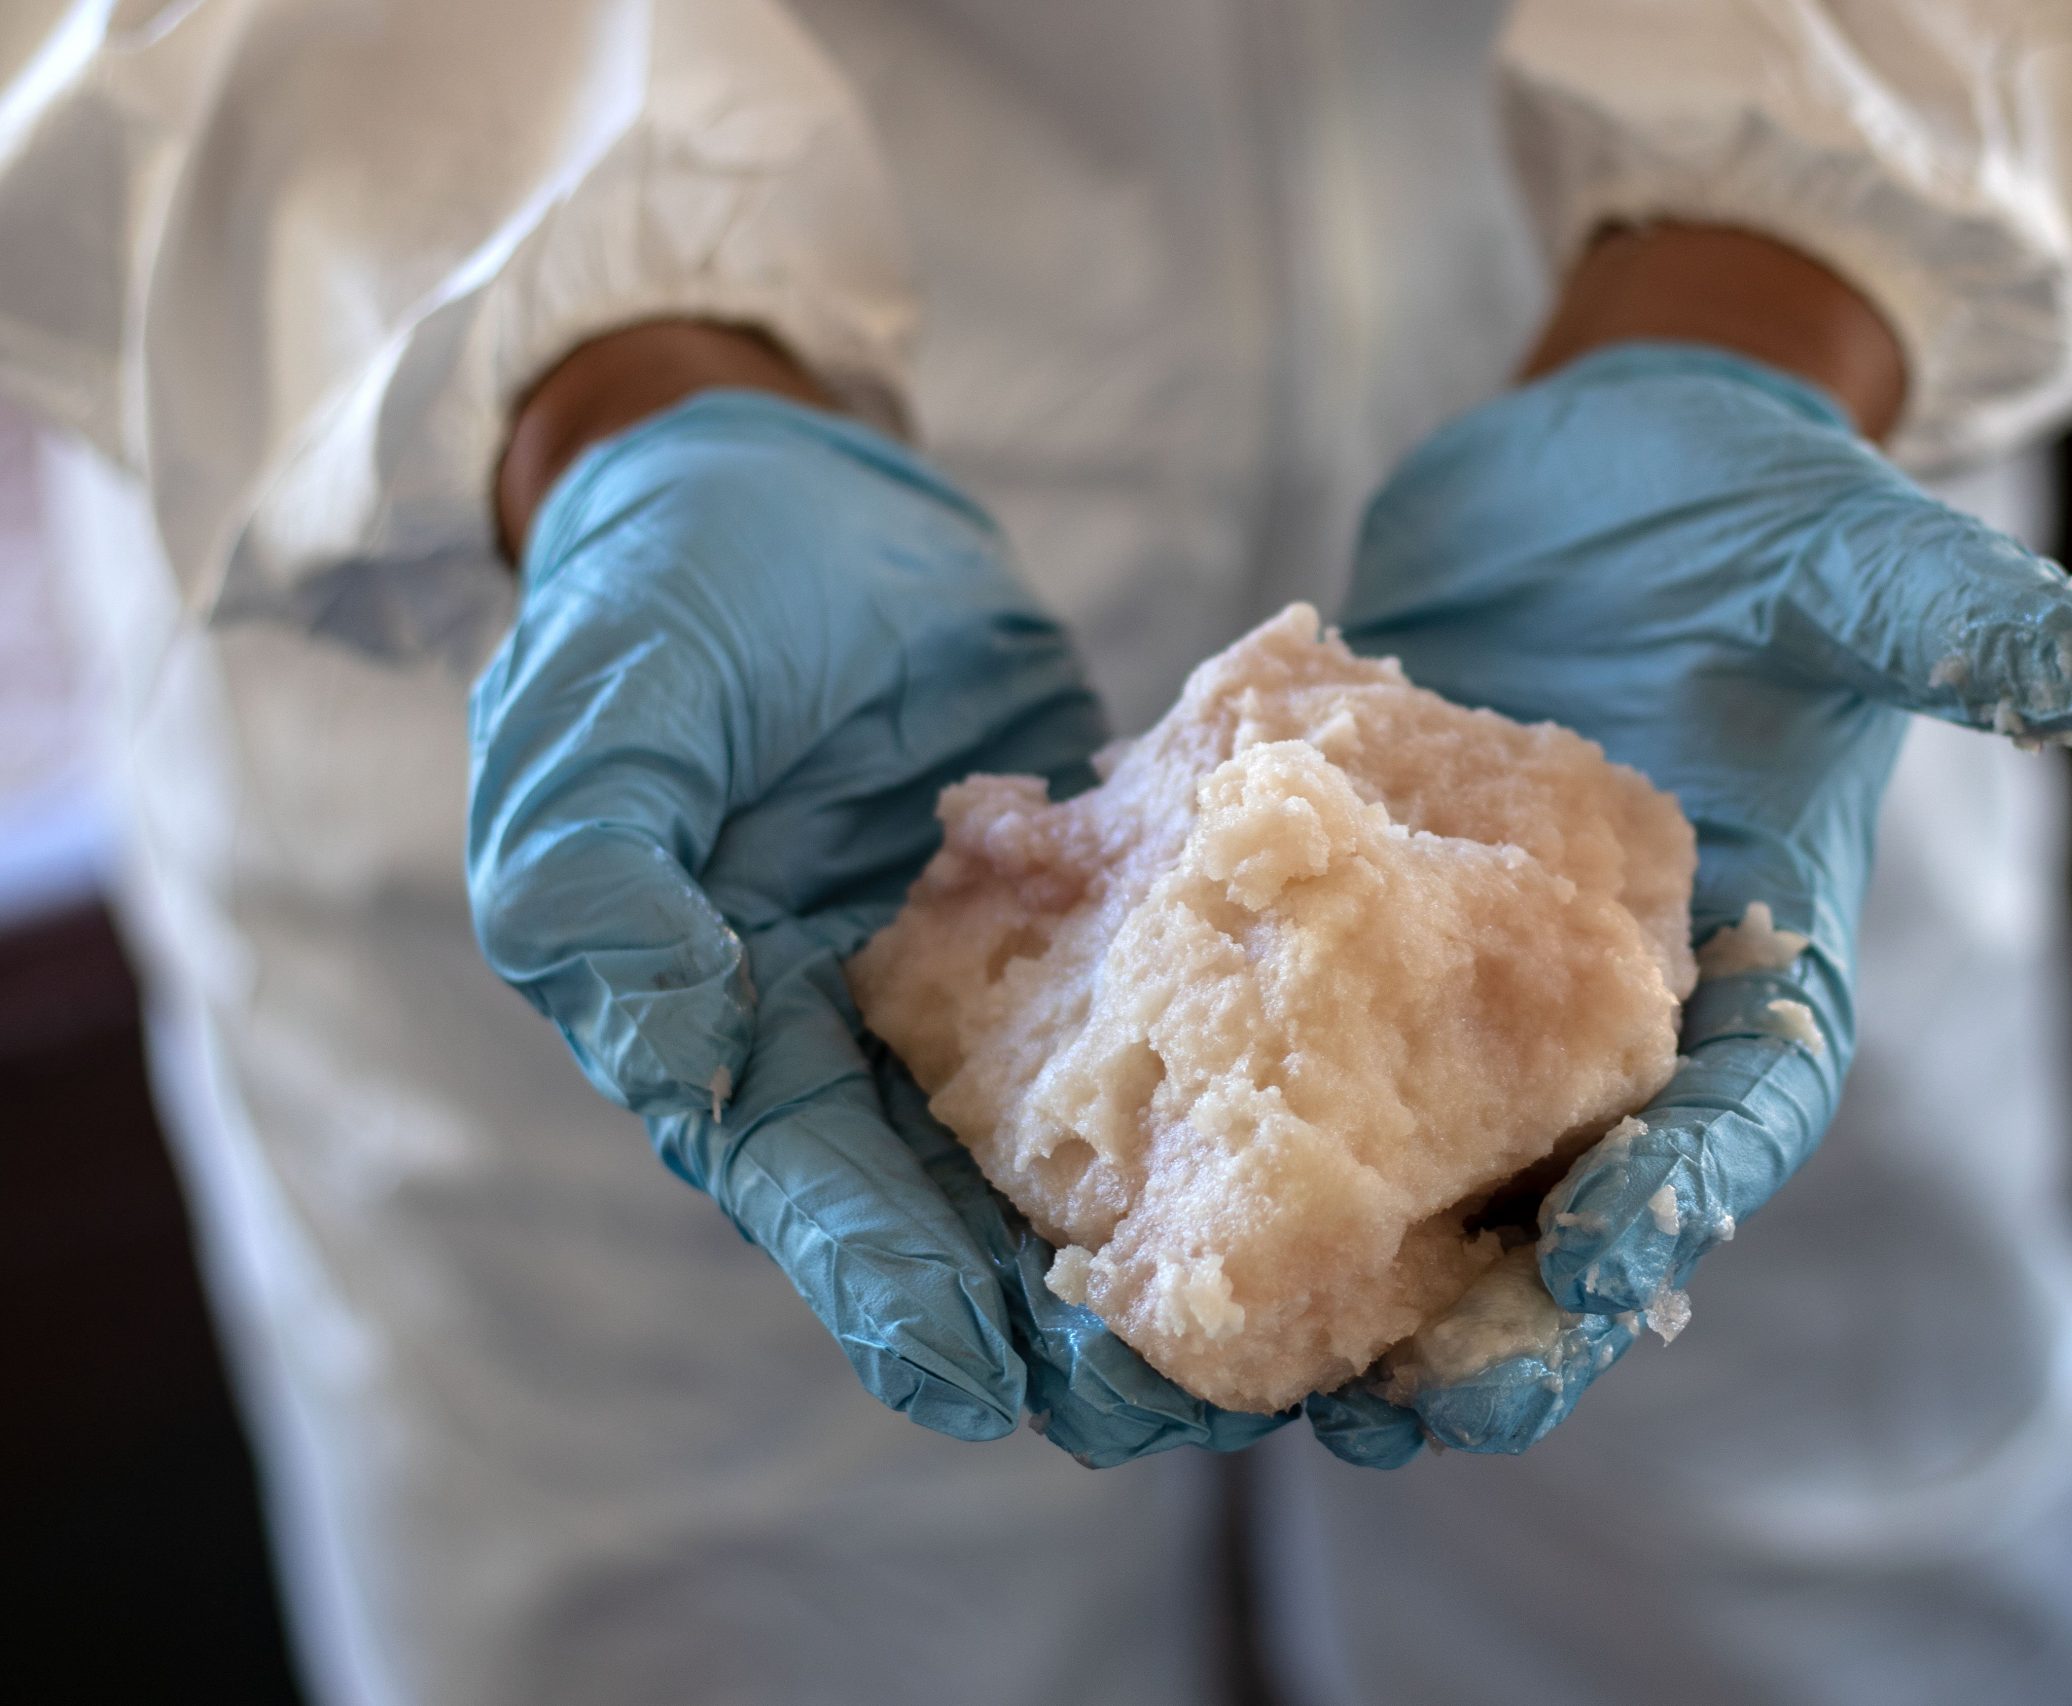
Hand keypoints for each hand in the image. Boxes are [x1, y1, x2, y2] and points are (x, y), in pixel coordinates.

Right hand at [468, 361, 1285, 1464]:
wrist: (792, 479)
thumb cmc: (669, 585)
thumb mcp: (602, 711)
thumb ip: (601, 878)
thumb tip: (669, 1047)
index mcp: (724, 1029)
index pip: (808, 1192)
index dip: (887, 1290)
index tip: (980, 1379)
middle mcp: (853, 1046)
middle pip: (958, 1219)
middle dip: (1058, 1319)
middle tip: (1176, 1396)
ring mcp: (977, 991)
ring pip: (1075, 1152)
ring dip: (1169, 1241)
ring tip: (1288, 1323)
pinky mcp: (1083, 926)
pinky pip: (1158, 1025)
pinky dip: (1235, 1085)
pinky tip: (1342, 1141)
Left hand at [1307, 280, 2071, 1462]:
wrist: (1591, 472)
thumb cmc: (1740, 510)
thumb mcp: (1843, 555)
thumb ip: (1946, 618)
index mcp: (1754, 963)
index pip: (1742, 1113)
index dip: (1686, 1196)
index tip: (1600, 1259)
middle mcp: (1622, 1013)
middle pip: (1578, 1201)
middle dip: (1507, 1321)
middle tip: (1413, 1405)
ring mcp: (1484, 993)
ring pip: (1431, 1177)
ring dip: (1355, 1286)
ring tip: (1269, 1380)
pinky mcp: (1367, 948)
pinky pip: (1305, 1064)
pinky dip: (1243, 1142)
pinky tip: (1150, 1206)